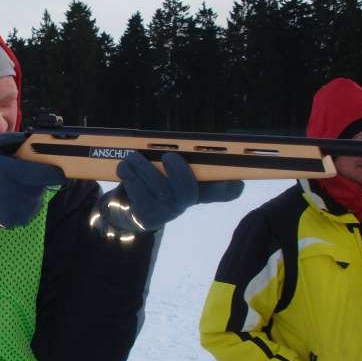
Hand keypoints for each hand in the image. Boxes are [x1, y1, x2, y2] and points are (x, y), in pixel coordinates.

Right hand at [0, 132, 66, 228]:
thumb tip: (33, 138)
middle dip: (36, 178)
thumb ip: (14, 139)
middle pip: (43, 185)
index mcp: (17, 174)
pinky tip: (7, 199)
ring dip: (30, 193)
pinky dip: (23, 205)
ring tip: (10, 188)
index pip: (52, 175)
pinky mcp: (16, 222)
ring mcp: (20, 211)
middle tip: (18, 175)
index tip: (57, 168)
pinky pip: (28, 211)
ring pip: (37, 199)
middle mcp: (22, 195)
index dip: (57, 171)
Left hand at [93, 152, 242, 234]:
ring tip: (133, 157)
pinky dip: (130, 179)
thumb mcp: (167, 168)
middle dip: (179, 172)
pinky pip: (139, 197)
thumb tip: (192, 143)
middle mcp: (183, 204)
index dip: (228, 187)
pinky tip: (124, 169)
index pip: (220, 190)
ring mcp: (165, 213)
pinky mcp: (146, 218)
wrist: (126, 207)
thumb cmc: (151, 180)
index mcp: (195, 188)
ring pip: (160, 191)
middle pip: (188, 192)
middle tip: (168, 156)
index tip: (237, 182)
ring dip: (144, 170)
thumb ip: (181, 157)